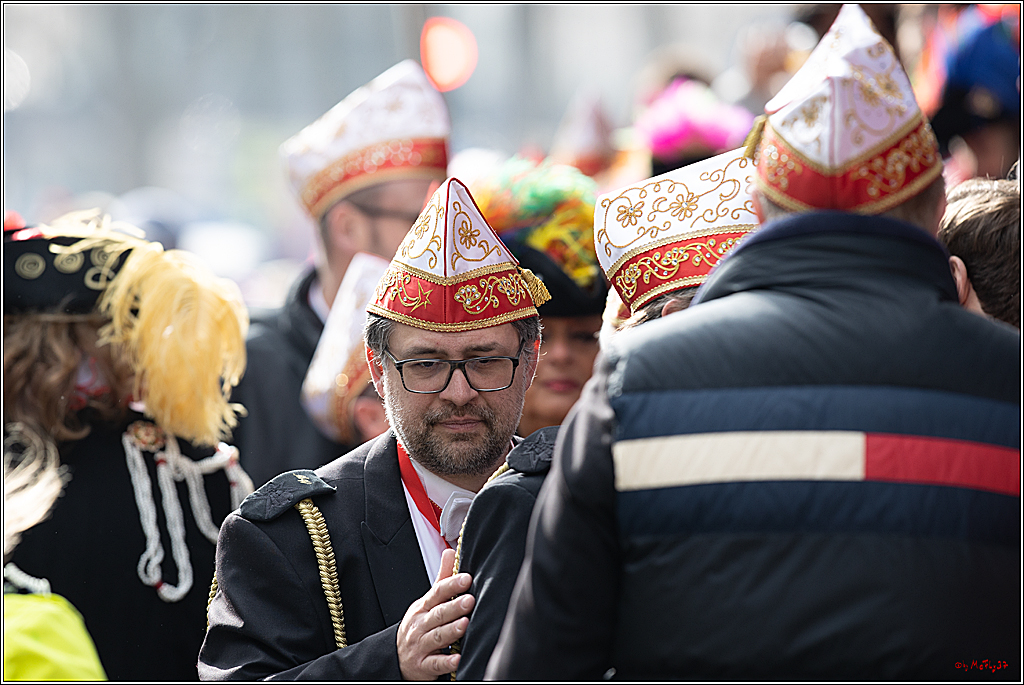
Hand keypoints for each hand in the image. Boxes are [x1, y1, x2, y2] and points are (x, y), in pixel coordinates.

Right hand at [397, 548, 473, 679]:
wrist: (396, 656)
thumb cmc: (417, 626)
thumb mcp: (425, 602)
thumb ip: (441, 579)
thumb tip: (450, 552)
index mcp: (423, 608)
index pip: (437, 593)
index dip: (451, 585)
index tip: (466, 578)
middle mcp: (421, 625)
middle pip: (438, 614)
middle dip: (453, 607)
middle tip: (469, 600)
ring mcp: (421, 645)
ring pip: (437, 637)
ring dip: (451, 631)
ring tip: (465, 624)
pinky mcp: (423, 665)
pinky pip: (435, 663)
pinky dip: (446, 661)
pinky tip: (457, 658)